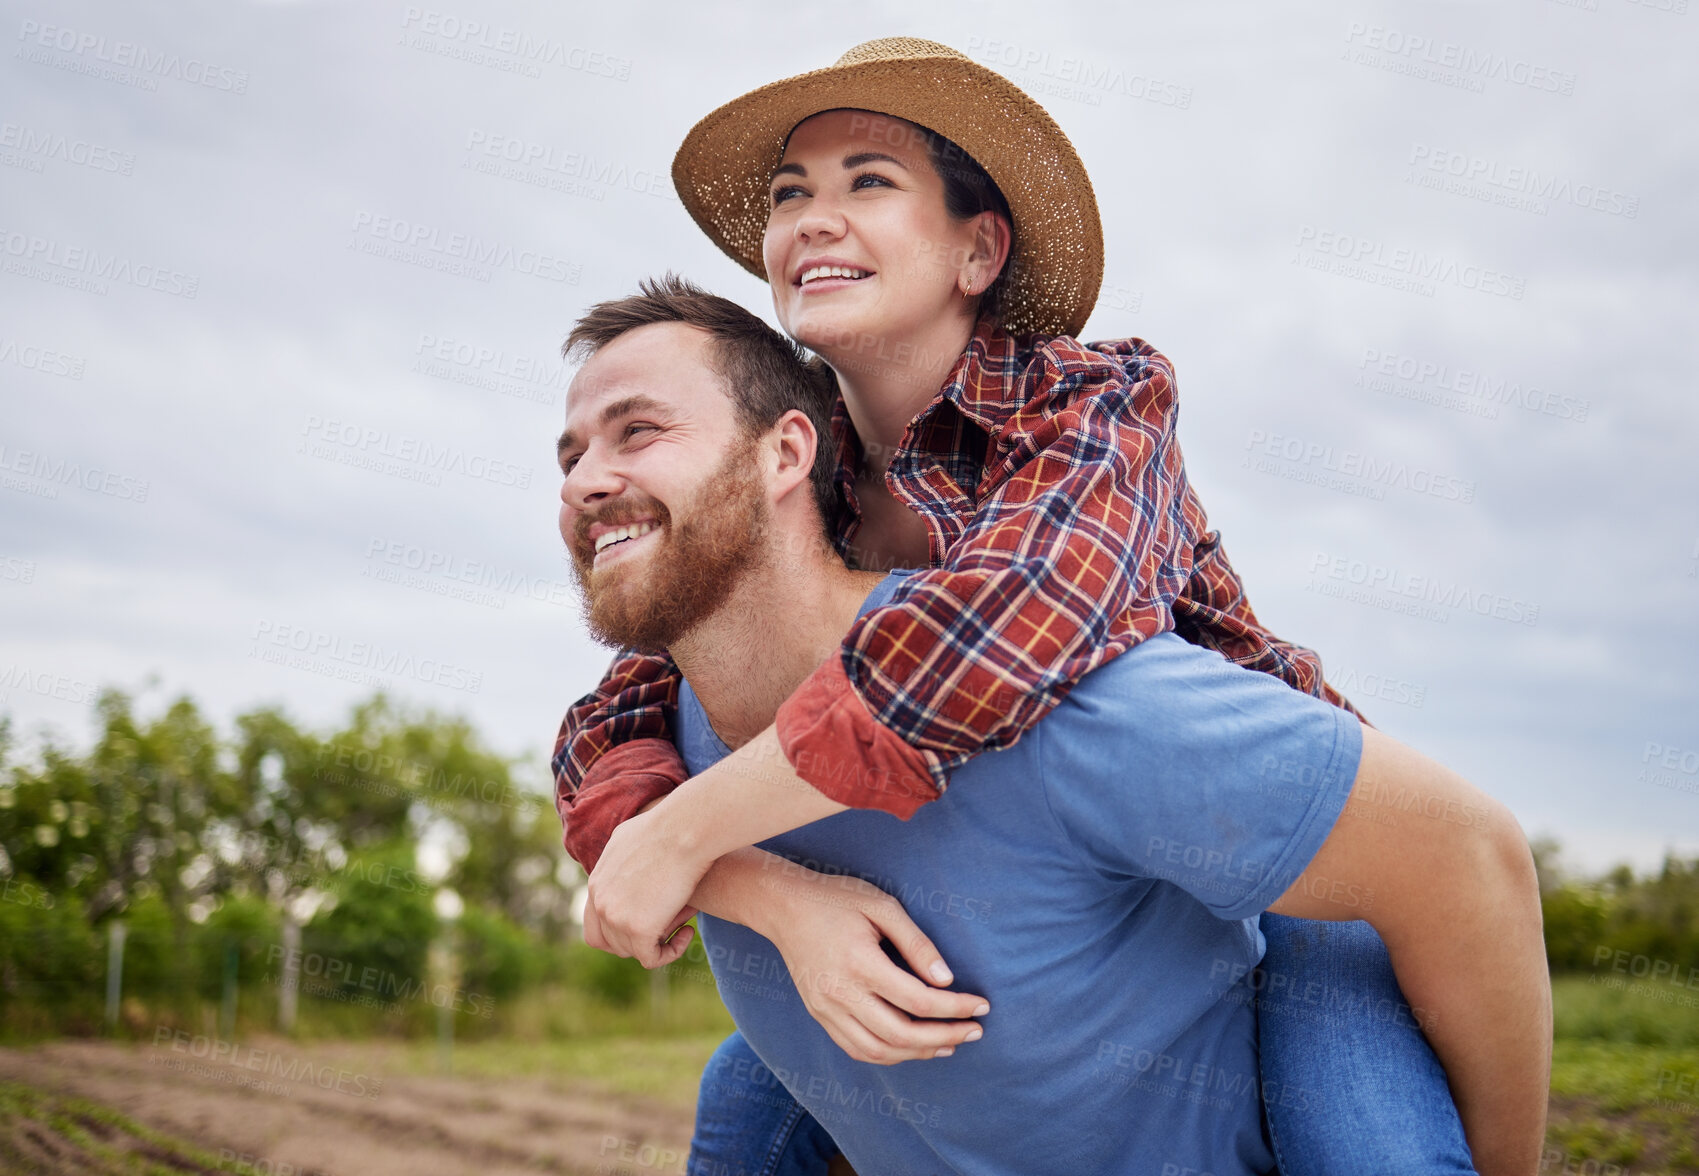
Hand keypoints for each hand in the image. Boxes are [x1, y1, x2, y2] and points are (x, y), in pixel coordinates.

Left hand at [582, 805, 707, 967]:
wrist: (684, 829)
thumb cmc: (667, 826)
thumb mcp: (628, 838)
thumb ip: (619, 858)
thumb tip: (625, 862)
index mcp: (596, 884)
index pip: (595, 925)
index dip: (619, 931)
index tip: (646, 922)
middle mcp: (601, 903)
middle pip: (611, 943)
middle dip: (638, 940)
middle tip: (666, 926)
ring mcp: (617, 918)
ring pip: (633, 951)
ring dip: (657, 943)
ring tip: (682, 923)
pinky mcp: (638, 929)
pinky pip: (652, 958)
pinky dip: (670, 952)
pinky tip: (688, 932)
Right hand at [761, 865, 990, 1064]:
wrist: (783, 907)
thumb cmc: (836, 899)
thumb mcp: (882, 905)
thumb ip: (916, 942)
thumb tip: (946, 979)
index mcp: (860, 963)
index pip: (918, 1000)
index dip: (956, 1008)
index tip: (982, 1006)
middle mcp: (841, 993)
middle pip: (902, 1034)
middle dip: (945, 1037)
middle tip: (974, 1032)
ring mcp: (827, 1009)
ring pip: (879, 1050)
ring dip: (918, 1053)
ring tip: (949, 1045)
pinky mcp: (820, 1015)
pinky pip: (857, 1049)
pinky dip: (889, 1055)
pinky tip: (911, 1047)